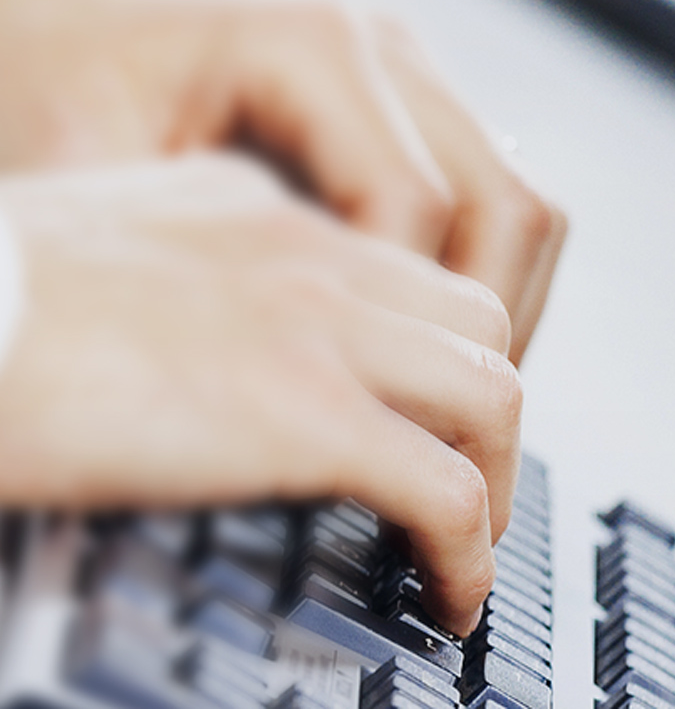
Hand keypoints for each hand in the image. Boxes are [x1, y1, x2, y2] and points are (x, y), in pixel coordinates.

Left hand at [0, 0, 565, 362]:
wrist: (58, 1)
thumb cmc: (56, 68)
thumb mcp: (84, 166)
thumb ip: (171, 265)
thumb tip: (251, 383)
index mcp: (313, 52)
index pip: (418, 212)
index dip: (407, 330)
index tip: (377, 418)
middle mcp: (382, 56)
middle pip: (507, 211)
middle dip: (488, 336)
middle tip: (446, 434)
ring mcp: (404, 79)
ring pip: (521, 206)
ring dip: (503, 309)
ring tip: (453, 402)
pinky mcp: (402, 110)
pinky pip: (491, 199)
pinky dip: (482, 277)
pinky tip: (431, 340)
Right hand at [0, 153, 521, 635]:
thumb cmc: (3, 292)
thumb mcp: (119, 249)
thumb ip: (186, 275)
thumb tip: (218, 342)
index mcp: (261, 213)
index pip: (400, 270)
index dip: (430, 348)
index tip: (422, 408)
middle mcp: (308, 258)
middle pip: (472, 320)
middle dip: (485, 406)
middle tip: (464, 473)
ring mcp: (315, 331)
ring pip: (488, 390)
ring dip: (495, 474)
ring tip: (469, 543)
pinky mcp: (305, 416)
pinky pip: (443, 488)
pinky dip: (466, 550)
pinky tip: (444, 591)